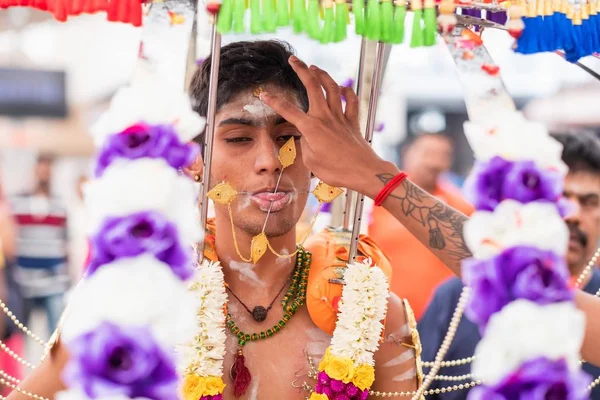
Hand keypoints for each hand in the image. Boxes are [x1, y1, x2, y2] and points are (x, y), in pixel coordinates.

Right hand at [260, 56, 397, 197]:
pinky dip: (347, 92)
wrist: (363, 172)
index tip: (264, 94)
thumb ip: (305, 145)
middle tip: (293, 60)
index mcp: (311, 128)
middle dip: (301, 70)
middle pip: (312, 86)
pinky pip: (351, 101)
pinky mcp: (352, 121)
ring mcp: (340, 117)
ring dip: (322, 75)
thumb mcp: (311, 162)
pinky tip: (342, 88)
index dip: (274, 101)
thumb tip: (307, 137)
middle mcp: (325, 117)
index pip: (288, 110)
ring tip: (314, 68)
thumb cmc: (336, 171)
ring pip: (331, 87)